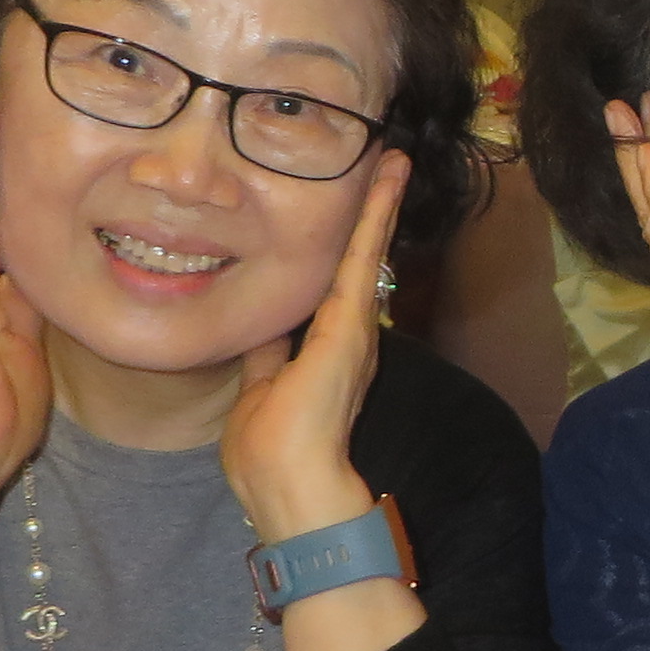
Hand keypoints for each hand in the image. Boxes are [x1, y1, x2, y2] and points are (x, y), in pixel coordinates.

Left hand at [220, 148, 407, 541]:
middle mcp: (348, 337)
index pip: (330, 288)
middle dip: (373, 216)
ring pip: (367, 254)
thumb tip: (260, 334)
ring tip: (393, 163)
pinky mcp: (352, 325)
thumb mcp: (256, 392)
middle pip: (360, 263)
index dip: (339, 251)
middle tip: (388, 169)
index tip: (343, 217)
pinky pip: (363, 258)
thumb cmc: (267, 455)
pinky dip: (376, 217)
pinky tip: (386, 179)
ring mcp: (354, 329)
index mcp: (324, 353)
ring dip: (380, 207)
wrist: (288, 487)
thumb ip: (264, 359)